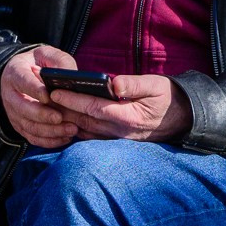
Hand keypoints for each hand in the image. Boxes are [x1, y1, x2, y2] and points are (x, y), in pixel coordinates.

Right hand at [0, 46, 82, 149]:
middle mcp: (10, 94)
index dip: (34, 90)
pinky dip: (48, 141)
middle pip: (23, 108)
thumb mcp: (47, 55)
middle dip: (42, 115)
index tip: (48, 96)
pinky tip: (65, 138)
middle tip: (61, 117)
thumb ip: (59, 62)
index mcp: (16, 73)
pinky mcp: (20, 125)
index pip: (22, 82)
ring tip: (70, 129)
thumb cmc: (39, 64)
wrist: (22, 75)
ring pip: (28, 125)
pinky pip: (32, 137)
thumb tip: (72, 76)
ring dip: (49, 130)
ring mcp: (13, 112)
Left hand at [55, 73, 194, 141]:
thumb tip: (114, 84)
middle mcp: (118, 131)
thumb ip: (134, 84)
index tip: (54, 91)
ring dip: (64, 118)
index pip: (92, 108)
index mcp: (127, 117)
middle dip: (60, 108)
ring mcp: (116, 139)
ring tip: (45, 105)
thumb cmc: (169, 98)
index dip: (72, 100)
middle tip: (41, 94)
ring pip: (82, 130)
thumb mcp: (156, 85)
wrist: (184, 119)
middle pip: (82, 120)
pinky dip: (74, 127)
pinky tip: (61, 119)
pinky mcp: (115, 141)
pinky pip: (89, 136)